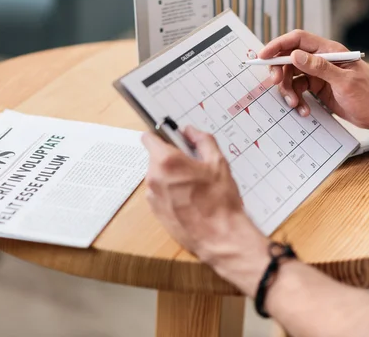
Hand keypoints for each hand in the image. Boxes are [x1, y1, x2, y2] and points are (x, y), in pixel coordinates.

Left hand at [141, 126, 269, 295]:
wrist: (220, 237)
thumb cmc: (220, 200)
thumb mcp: (218, 162)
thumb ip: (202, 140)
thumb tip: (190, 131)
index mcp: (167, 161)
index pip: (148, 138)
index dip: (161, 136)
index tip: (173, 140)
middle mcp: (154, 177)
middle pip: (155, 158)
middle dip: (171, 159)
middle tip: (193, 167)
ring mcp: (152, 197)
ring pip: (158, 177)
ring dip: (170, 177)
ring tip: (193, 187)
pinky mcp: (155, 212)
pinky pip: (159, 194)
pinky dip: (170, 193)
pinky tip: (189, 200)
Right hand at [259, 30, 368, 131]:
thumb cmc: (367, 95)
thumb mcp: (344, 81)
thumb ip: (319, 67)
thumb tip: (296, 55)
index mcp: (329, 51)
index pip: (298, 40)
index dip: (279, 45)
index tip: (264, 55)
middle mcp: (321, 60)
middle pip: (290, 59)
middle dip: (280, 71)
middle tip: (275, 83)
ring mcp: (318, 74)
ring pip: (291, 76)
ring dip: (288, 90)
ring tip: (294, 104)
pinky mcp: (317, 88)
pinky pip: (298, 90)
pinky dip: (297, 100)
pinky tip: (303, 109)